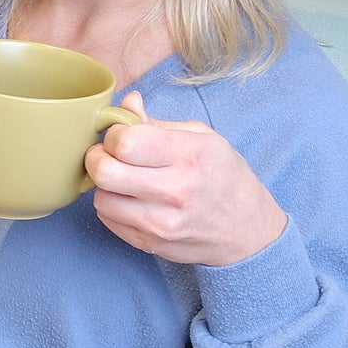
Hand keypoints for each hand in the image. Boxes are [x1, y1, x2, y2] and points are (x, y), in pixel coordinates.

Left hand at [84, 91, 286, 266]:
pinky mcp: (150, 244)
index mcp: (188, 156)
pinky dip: (112, 206)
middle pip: (104, 172)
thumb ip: (157, 122)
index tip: (122, 135)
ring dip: (105, 185)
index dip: (114, 134)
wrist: (248, 232)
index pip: (125, 142)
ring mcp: (161, 223)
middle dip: (98, 158)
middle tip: (108, 156)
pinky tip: (130, 199)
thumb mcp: (203, 138)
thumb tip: (127, 103)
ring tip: (122, 179)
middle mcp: (173, 191)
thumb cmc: (226, 179)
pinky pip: (108, 220)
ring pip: (101, 199)